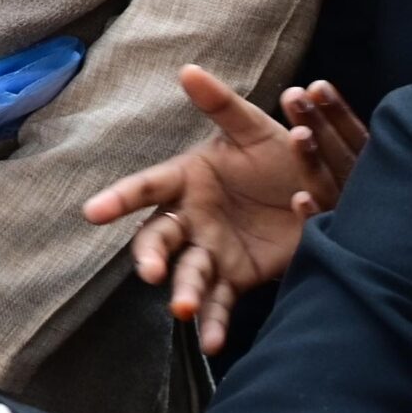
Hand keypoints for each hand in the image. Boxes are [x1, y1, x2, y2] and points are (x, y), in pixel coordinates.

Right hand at [80, 66, 368, 354]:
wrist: (319, 189)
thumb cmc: (278, 156)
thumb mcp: (253, 128)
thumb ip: (221, 104)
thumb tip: (187, 69)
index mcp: (187, 178)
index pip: (146, 188)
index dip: (118, 198)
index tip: (92, 212)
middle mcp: (191, 217)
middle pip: (160, 236)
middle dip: (151, 254)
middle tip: (150, 271)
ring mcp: (212, 249)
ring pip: (188, 273)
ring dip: (182, 292)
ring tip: (181, 309)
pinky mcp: (237, 276)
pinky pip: (221, 303)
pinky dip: (215, 324)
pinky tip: (212, 343)